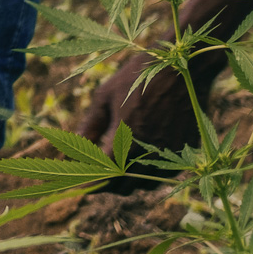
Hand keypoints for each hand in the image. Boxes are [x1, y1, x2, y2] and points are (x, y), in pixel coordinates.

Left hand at [64, 57, 204, 194]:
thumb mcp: (105, 96)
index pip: (102, 176)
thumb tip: (69, 150)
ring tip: (119, 166)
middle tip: (97, 173)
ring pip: (145, 183)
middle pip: (123, 186)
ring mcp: (167, 152)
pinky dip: (150, 171)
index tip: (80, 184)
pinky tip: (141, 157)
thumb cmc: (138, 77)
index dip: (89, 184)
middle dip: (107, 183)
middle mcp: (147, 152)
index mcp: (124, 139)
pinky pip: (163, 172)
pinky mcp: (183, 149)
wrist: (181, 67)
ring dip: (130, 181)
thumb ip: (89, 126)